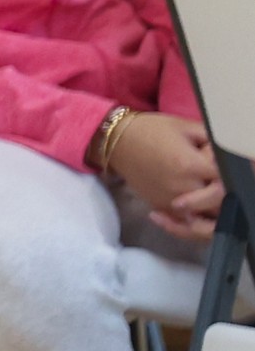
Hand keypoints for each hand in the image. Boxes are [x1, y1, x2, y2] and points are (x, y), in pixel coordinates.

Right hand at [106, 112, 226, 236]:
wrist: (117, 141)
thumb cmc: (152, 130)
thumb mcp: (187, 127)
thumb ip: (214, 142)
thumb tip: (233, 158)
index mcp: (191, 166)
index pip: (227, 182)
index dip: (234, 176)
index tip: (233, 170)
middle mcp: (183, 188)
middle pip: (220, 204)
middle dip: (227, 196)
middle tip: (224, 185)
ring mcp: (170, 201)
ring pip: (206, 220)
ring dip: (215, 213)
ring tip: (217, 203)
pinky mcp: (161, 207)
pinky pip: (186, 223)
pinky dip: (196, 220)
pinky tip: (198, 210)